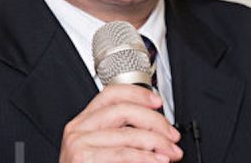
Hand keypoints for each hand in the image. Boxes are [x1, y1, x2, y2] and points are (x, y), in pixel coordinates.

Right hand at [59, 84, 182, 162]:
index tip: (158, 102)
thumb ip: (125, 135)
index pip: (111, 94)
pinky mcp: (83, 158)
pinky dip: (146, 158)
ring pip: (128, 134)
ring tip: (170, 153)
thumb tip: (159, 130)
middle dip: (155, 121)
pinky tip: (158, 161)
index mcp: (83, 122)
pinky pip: (123, 154)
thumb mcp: (106, 149)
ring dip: (157, 143)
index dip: (138, 94)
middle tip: (172, 136)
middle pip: (123, 110)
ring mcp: (78, 143)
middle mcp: (78, 129)